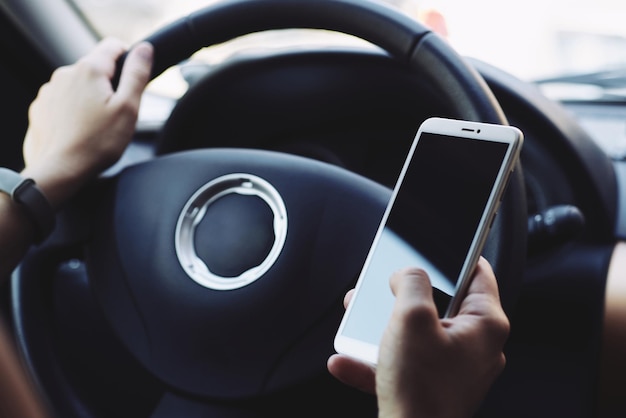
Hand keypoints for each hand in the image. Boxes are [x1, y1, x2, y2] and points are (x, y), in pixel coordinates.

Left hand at [20, 37, 152, 207]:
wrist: (60, 170)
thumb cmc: (97, 143)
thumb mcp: (128, 108)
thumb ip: (137, 74)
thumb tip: (144, 48)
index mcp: (90, 69)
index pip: (114, 45)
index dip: (129, 60)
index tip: (132, 83)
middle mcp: (66, 73)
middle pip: (97, 67)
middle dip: (110, 85)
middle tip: (117, 114)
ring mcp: (50, 90)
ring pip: (80, 84)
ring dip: (91, 98)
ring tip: (97, 126)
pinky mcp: (42, 107)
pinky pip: (64, 100)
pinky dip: (74, 110)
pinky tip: (80, 130)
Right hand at [327, 257, 509, 417]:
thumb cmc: (420, 389)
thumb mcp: (410, 318)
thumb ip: (410, 283)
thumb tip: (408, 272)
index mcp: (484, 325)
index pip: (479, 273)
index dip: (459, 252)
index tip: (444, 241)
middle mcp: (475, 347)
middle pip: (441, 303)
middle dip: (405, 294)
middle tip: (387, 286)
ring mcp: (454, 369)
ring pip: (418, 332)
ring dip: (384, 325)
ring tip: (359, 320)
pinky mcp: (433, 386)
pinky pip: (403, 362)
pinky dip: (377, 358)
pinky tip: (348, 360)